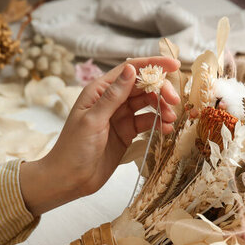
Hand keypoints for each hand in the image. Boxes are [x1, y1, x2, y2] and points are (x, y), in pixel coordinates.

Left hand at [20, 57, 180, 215]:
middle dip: (161, 91)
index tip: (174, 65)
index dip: (152, 65)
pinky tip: (166, 129)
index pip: (129, 70)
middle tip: (175, 101)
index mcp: (99, 91)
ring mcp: (120, 117)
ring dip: (162, 108)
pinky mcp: (127, 133)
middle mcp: (111, 100)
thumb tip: (131, 69)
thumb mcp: (93, 120)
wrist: (69, 179)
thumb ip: (113, 95)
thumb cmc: (73, 148)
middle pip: (142, 87)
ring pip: (147, 105)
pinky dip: (158, 124)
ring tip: (171, 119)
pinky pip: (147, 123)